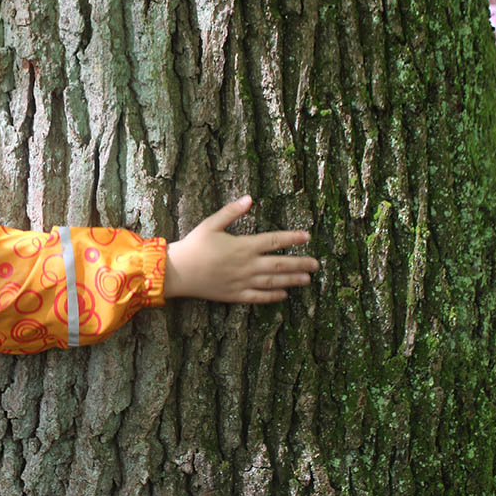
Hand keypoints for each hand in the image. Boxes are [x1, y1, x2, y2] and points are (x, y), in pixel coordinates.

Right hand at [164, 196, 318, 303]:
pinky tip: (284, 295)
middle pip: (279, 264)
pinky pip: (258, 297)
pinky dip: (273, 297)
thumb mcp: (210, 224)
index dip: (292, 238)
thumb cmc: (193, 245)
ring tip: (307, 279)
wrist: (178, 271)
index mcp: (243, 246)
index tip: (307, 236)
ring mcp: (242, 282)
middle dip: (300, 263)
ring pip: (273, 282)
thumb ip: (231, 211)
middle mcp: (247, 265)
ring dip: (292, 280)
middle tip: (316, 264)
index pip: (274, 241)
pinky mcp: (235, 295)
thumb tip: (249, 198)